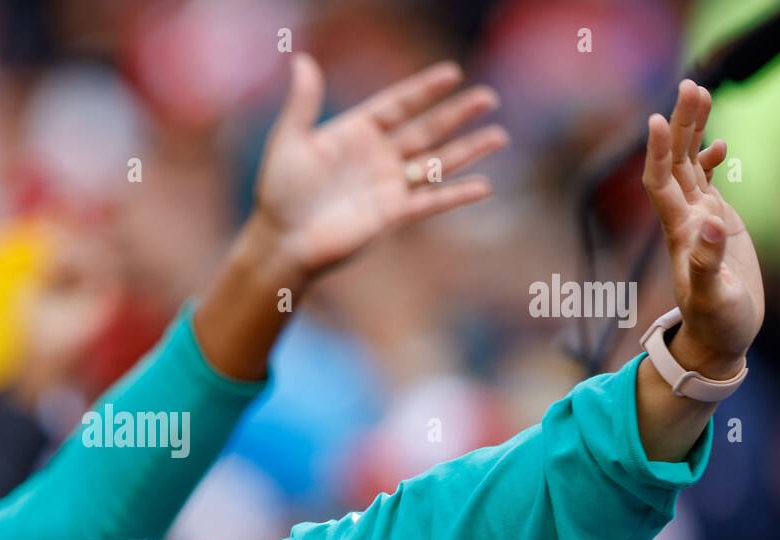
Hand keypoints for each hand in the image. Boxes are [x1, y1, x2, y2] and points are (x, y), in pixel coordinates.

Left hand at [253, 53, 507, 279]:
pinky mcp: (392, 215)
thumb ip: (303, 102)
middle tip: (488, 98)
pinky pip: (431, 202)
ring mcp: (388, 186)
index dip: (424, 90)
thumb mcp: (290, 141)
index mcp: (356, 133)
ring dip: (468, 150)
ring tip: (499, 136)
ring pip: (436, 163)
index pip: (398, 105)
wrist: (284, 240)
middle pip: (426, 130)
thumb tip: (302, 58)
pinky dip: (456, 195)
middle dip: (457, 115)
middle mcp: (378, 156)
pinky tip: (484, 186)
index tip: (452, 73)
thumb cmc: (280, 191)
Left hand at [643, 79, 763, 376]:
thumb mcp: (713, 297)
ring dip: (691, 131)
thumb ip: (709, 263)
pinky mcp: (714, 224)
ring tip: (700, 92)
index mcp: (680, 232)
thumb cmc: (715, 323)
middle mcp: (683, 220)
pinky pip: (704, 182)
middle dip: (679, 123)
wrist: (717, 339)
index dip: (655, 153)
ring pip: (688, 165)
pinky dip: (708, 158)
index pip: (659, 183)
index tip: (655, 120)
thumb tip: (710, 225)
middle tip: (690, 84)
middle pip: (673, 162)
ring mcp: (698, 219)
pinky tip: (718, 142)